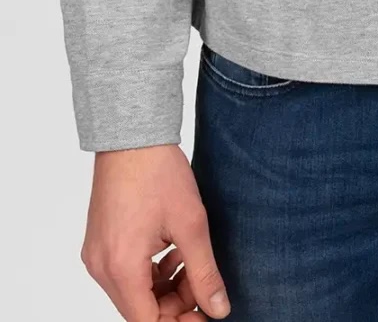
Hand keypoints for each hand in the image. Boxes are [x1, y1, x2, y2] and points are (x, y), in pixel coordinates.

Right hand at [81, 145, 229, 320]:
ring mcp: (97, 255)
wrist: (132, 136)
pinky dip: (150, 271)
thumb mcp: (191, 224)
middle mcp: (101, 267)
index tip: (205, 313)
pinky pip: (124, 273)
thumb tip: (219, 309)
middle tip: (203, 284)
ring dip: (164, 287)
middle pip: (139, 309)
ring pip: (133, 292)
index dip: (179, 321)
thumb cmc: (159, 173)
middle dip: (175, 303)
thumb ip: (204, 273)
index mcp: (121, 268)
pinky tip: (173, 251)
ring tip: (192, 262)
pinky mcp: (100, 242)